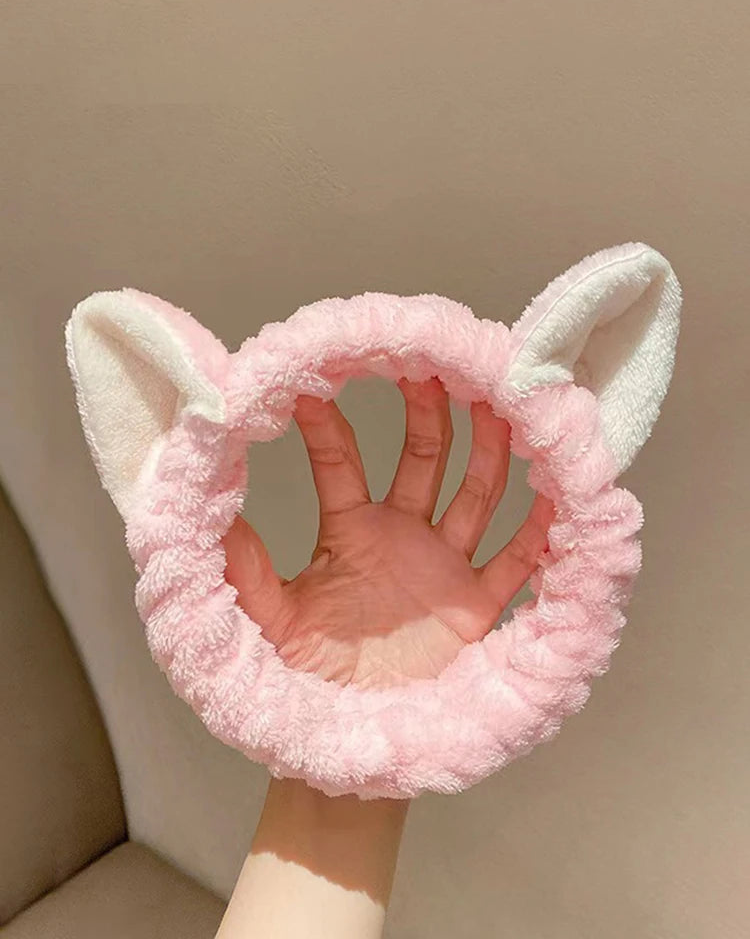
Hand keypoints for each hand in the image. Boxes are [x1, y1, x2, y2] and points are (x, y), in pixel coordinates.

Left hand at [223, 377, 552, 688]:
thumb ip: (248, 574)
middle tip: (433, 366)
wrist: (353, 735)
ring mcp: (443, 568)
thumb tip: (220, 520)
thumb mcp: (274, 622)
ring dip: (488, 452)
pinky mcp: (476, 607)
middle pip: (423, 461)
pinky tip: (553, 499)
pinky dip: (534, 536)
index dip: (328, 428)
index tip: (313, 386)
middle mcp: (402, 537)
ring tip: (499, 405)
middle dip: (428, 414)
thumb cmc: (311, 677)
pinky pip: (512, 565)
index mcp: (352, 533)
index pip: (342, 466)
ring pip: (474, 495)